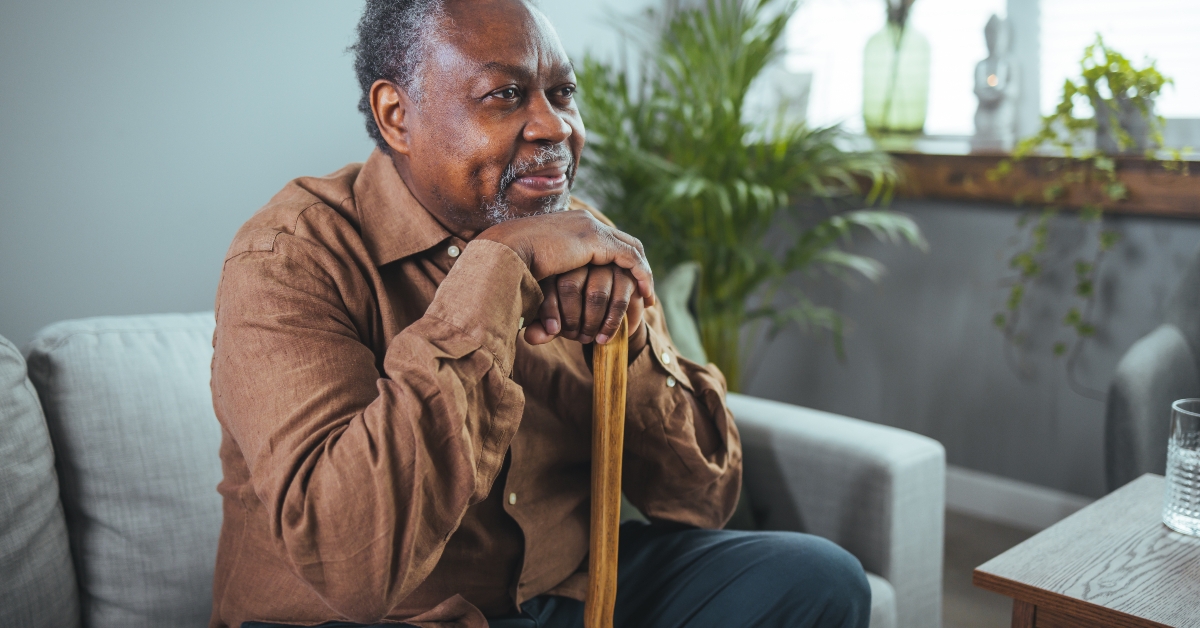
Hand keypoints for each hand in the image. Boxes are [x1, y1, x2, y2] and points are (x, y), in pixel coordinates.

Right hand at [476, 210, 654, 307]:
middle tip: (644, 292)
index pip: (604, 239)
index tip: (625, 285)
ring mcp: (591, 228)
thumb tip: (534, 337)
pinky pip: (630, 258)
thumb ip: (543, 305)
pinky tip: (644, 295)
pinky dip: (641, 276)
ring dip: (643, 274)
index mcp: (570, 226)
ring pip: (631, 249)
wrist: (501, 252)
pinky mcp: (596, 240)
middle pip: (623, 240)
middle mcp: (584, 222)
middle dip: (637, 266)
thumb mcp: (533, 286)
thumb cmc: (505, 273)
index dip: (618, 261)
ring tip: (647, 298)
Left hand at [523, 265, 649, 354]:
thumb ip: (544, 328)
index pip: (548, 283)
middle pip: (569, 285)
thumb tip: (531, 337)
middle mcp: (579, 260)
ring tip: (590, 339)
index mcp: (557, 265)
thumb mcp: (557, 322)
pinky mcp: (626, 275)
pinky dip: (611, 321)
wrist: (606, 314)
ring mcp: (605, 264)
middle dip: (571, 319)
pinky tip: (605, 335)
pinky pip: (619, 299)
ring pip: (595, 294)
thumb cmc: (575, 316)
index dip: (548, 309)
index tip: (552, 330)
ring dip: (592, 322)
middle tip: (574, 337)